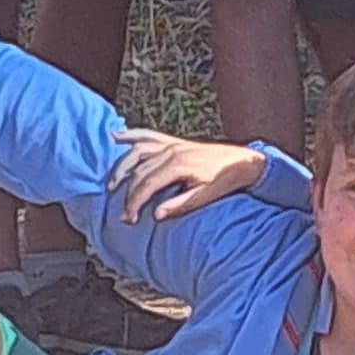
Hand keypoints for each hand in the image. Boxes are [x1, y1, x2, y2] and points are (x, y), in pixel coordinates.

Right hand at [110, 129, 270, 219]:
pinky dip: (131, 135)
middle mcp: (172, 150)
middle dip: (126, 193)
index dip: (134, 203)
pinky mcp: (174, 141)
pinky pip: (148, 135)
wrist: (243, 162)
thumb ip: (180, 205)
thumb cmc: (225, 180)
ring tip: (111, 184)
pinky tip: (115, 136)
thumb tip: (156, 215)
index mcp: (178, 165)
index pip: (146, 185)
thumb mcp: (206, 196)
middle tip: (123, 212)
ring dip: (121, 166)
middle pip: (138, 171)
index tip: (129, 219)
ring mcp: (172, 143)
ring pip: (137, 151)